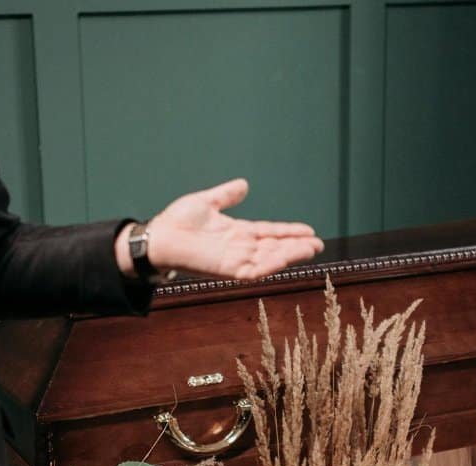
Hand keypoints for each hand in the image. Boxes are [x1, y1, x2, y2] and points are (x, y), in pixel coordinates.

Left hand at [118, 178, 323, 279]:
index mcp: (237, 233)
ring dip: (289, 254)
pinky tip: (284, 258)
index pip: (269, 233)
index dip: (289, 232)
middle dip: (296, 246)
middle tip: (318, 243)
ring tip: (310, 248)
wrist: (158, 236)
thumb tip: (244, 184)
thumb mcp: (206, 202)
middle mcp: (239, 248)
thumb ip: (226, 195)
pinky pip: (253, 270)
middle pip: (274, 247)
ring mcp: (234, 259)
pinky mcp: (226, 269)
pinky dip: (269, 265)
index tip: (309, 230)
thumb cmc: (176, 222)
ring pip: (269, 259)